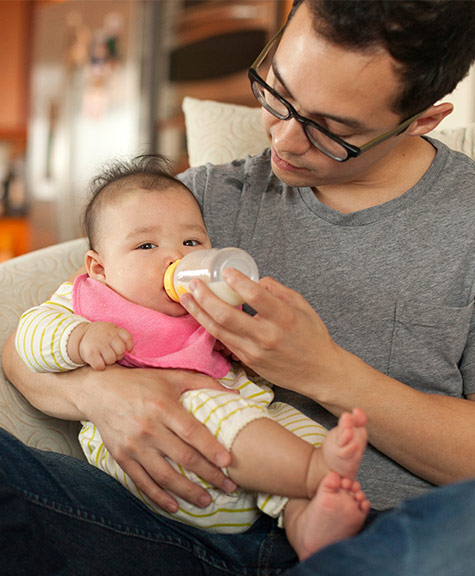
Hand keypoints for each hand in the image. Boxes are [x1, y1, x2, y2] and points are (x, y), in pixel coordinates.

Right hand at [69, 322, 133, 370]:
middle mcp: (107, 336)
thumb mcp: (113, 333)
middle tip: (112, 353)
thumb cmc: (102, 336)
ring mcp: (98, 344)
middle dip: (118, 355)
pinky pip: (100, 366)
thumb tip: (133, 354)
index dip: (128, 347)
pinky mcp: (90, 353)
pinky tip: (97, 361)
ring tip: (103, 356)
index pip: (128, 339)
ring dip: (108, 361)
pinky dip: (100, 366)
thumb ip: (125, 341)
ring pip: (111, 360)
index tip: (125, 349)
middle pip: (121, 351)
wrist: (81, 334)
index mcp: (114, 329)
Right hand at [81, 364, 236, 512]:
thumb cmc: (139, 382)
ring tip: (207, 501)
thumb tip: (235, 393)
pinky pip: (143, 482)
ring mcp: (134, 446)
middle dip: (209, 474)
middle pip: (183, 457)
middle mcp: (148, 428)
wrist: (99, 392)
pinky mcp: (122, 457)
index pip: (191, 432)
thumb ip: (203, 383)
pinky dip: (159, 497)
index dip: (210, 448)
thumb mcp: (171, 376)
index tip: (228, 461)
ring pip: (164, 475)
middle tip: (229, 486)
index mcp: (162, 407)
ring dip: (188, 491)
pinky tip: (175, 506)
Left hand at [180, 270, 342, 395]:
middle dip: (205, 297)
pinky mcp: (248, 361)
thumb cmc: (312, 336)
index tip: (227, 271)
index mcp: (284, 318)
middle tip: (194, 283)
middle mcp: (267, 336)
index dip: (238, 281)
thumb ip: (278, 290)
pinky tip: (200, 315)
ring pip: (218, 330)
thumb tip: (255, 280)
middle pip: (227, 315)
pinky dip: (209, 326)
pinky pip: (224, 341)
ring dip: (199, 312)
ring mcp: (254, 351)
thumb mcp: (302, 306)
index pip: (256, 295)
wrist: (318, 372)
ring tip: (187, 297)